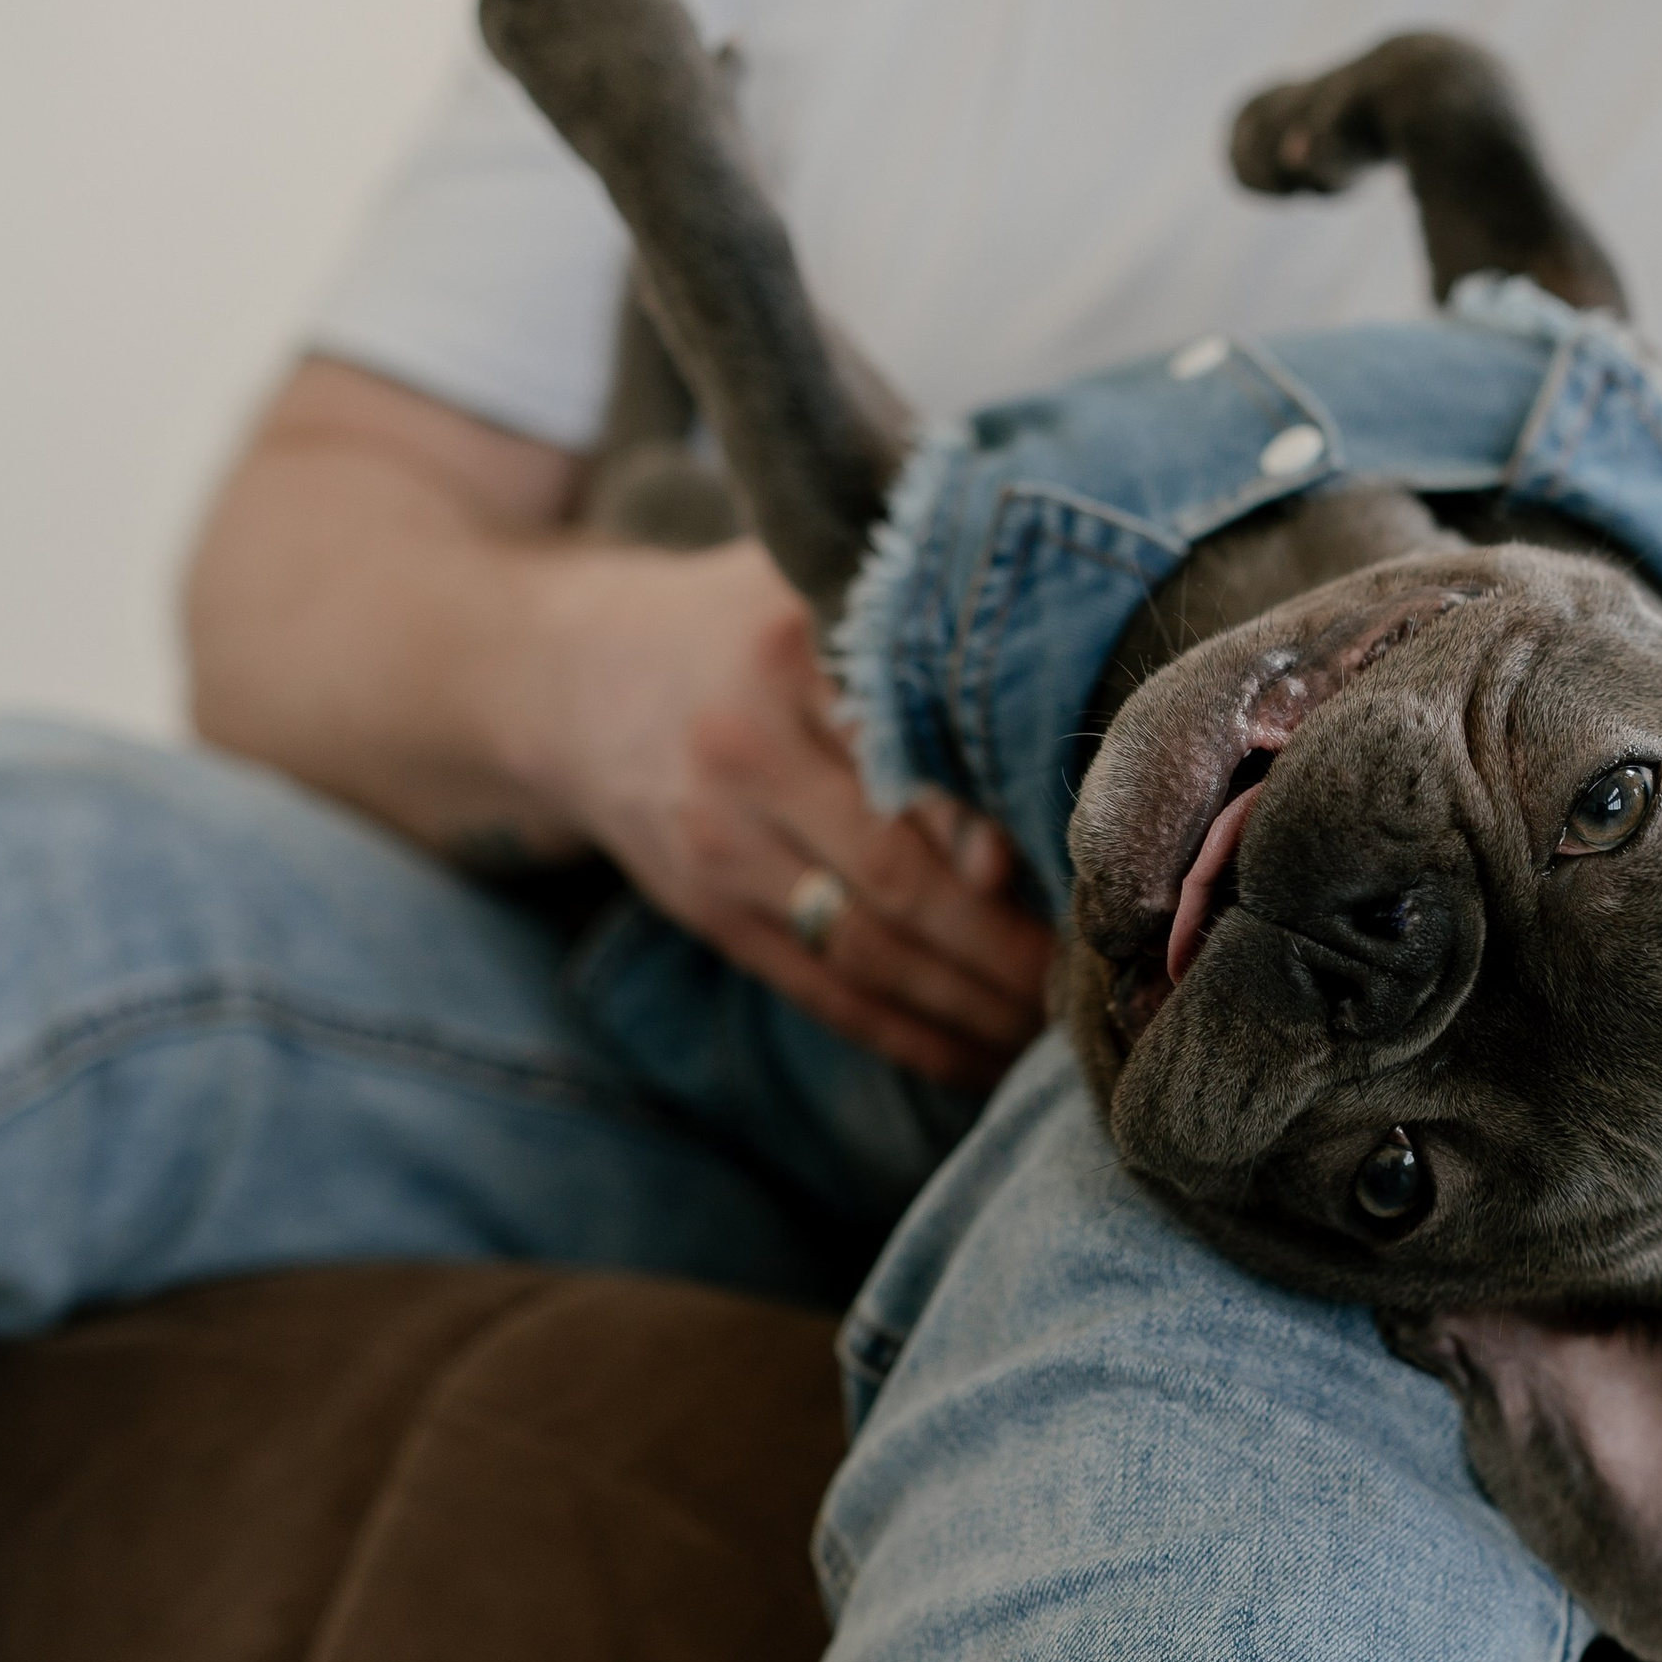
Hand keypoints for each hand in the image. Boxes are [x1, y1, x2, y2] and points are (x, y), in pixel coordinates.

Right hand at [521, 535, 1054, 1089]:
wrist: (567, 675)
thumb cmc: (744, 629)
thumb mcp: (822, 600)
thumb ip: (924, 674)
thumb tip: (1021, 822)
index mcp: (794, 655)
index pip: (924, 764)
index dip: (1012, 837)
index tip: (1094, 883)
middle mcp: (746, 753)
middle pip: (900, 876)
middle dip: (1007, 948)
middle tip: (1095, 982)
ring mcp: (717, 843)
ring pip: (867, 951)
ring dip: (970, 1008)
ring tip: (1053, 1033)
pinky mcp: (705, 912)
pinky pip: (821, 992)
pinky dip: (907, 1037)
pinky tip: (978, 1062)